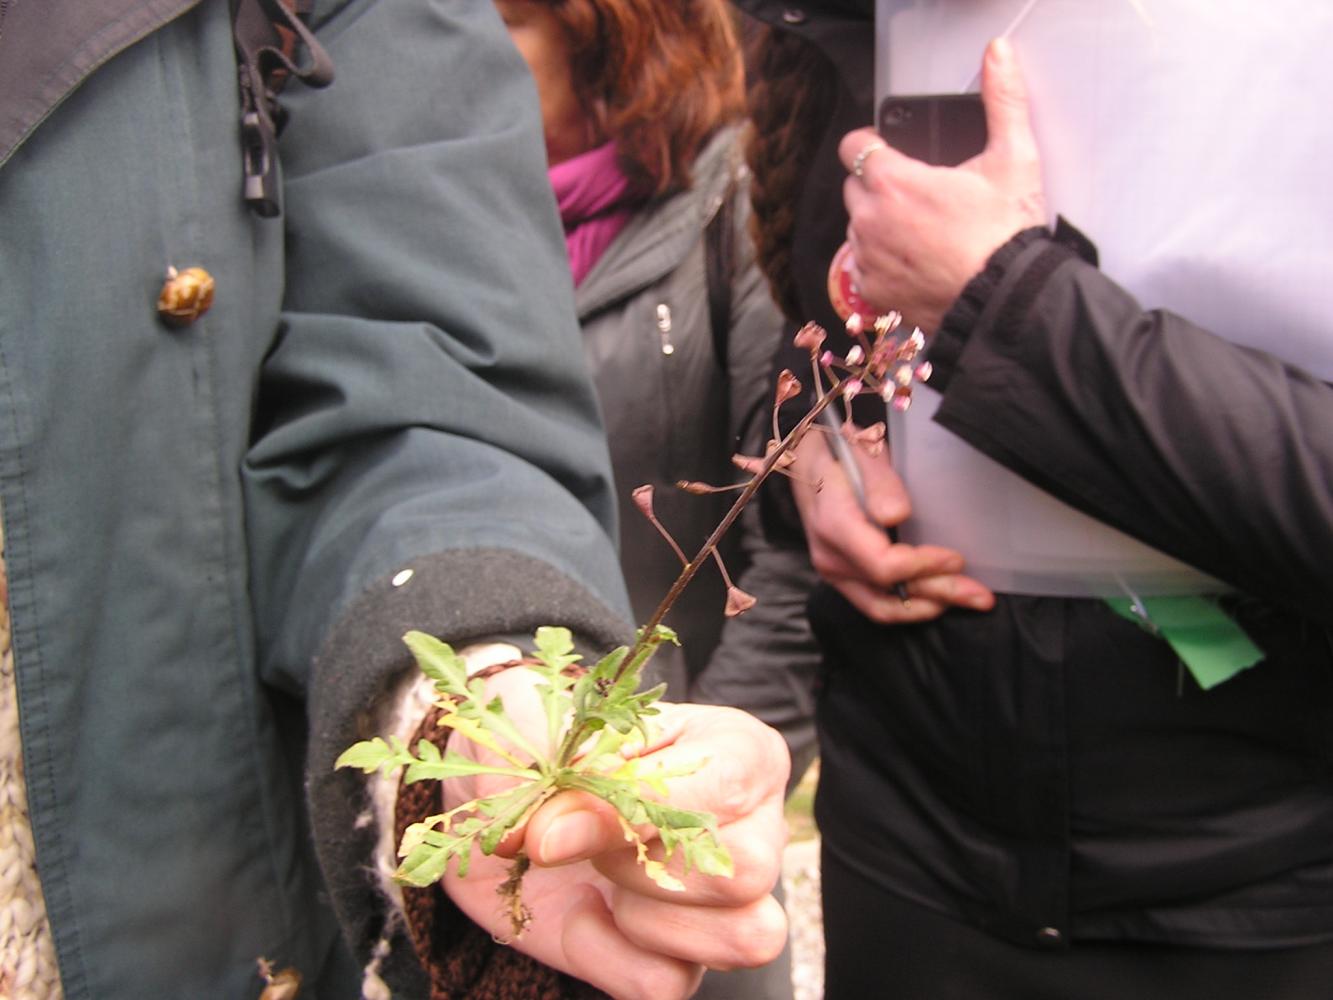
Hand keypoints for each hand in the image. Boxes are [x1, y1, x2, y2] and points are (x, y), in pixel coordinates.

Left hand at [442, 670, 789, 999]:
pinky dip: (605, 955)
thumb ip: (556, 766)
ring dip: (641, 916)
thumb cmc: (543, 742)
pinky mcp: (678, 958)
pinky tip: (580, 910)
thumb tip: (552, 834)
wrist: (503, 794)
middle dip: (640, 865)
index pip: (726, 787)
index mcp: (739, 751)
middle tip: (573, 841)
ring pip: (741, 937)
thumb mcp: (546, 729)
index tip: (552, 824)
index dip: (639, 811)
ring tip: (593, 874)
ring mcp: (723, 903)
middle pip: (746, 873)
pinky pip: (667, 982)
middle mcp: (752, 827)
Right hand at [790, 432, 993, 622]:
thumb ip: (880, 482)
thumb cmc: (841, 453)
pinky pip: (875, 603)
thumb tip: (896, 515)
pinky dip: (909, 605)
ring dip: (927, 607)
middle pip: (888, 592)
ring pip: (882, 607)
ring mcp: (833, 571)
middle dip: (939, 595)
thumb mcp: (862, 451)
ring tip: (966, 600)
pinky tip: (937, 598)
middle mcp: (830, 556)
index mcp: (834, 524)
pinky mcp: (842, 578)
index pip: (882, 564)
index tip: (956, 558)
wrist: (808, 463)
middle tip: (981, 596)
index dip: (923, 567)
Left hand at [839, 37, 1046, 330]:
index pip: (853, 146)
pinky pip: (864, 266)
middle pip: (855, 188)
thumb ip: (1003, 101)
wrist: (1004, 299)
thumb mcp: (1014, 158)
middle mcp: (870, 219)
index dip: (869, 143)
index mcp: (892, 181)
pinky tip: (915, 260)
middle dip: (878, 186)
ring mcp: (867, 257)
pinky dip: (882, 261)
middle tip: (917, 194)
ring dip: (879, 224)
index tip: (885, 148)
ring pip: (859, 228)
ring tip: (920, 230)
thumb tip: (999, 55)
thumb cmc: (1006, 234)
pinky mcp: (872, 290)